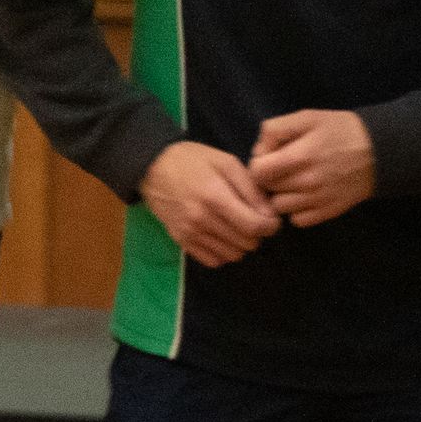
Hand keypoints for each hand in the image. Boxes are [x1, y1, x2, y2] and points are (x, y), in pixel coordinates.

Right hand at [139, 142, 281, 267]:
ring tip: (235, 226)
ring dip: (240, 243)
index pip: (255, 226)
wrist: (150, 167)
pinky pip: (213, 261)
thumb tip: (269, 215)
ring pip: (233, 255)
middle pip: (247, 243)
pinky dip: (223, 252)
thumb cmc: (192, 160)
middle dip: (257, 233)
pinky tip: (220, 236)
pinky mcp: (181, 241)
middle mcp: (201, 220)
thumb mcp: (226, 162)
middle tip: (251, 218)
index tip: (271, 218)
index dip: (271, 225)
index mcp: (215, 197)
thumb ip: (250, 188)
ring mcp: (189, 233)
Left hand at [248, 108, 374, 227]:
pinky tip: (304, 196)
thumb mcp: (307, 118)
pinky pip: (298, 220)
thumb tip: (258, 152)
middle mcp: (308, 182)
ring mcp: (319, 200)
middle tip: (283, 169)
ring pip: (280, 207)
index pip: (257, 171)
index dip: (258, 164)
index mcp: (300, 156)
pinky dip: (297, 211)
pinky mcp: (329, 212)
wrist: (379, 151)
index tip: (269, 159)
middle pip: (267, 189)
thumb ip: (275, 130)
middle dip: (270, 179)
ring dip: (282, 196)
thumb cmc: (339, 130)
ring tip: (294, 183)